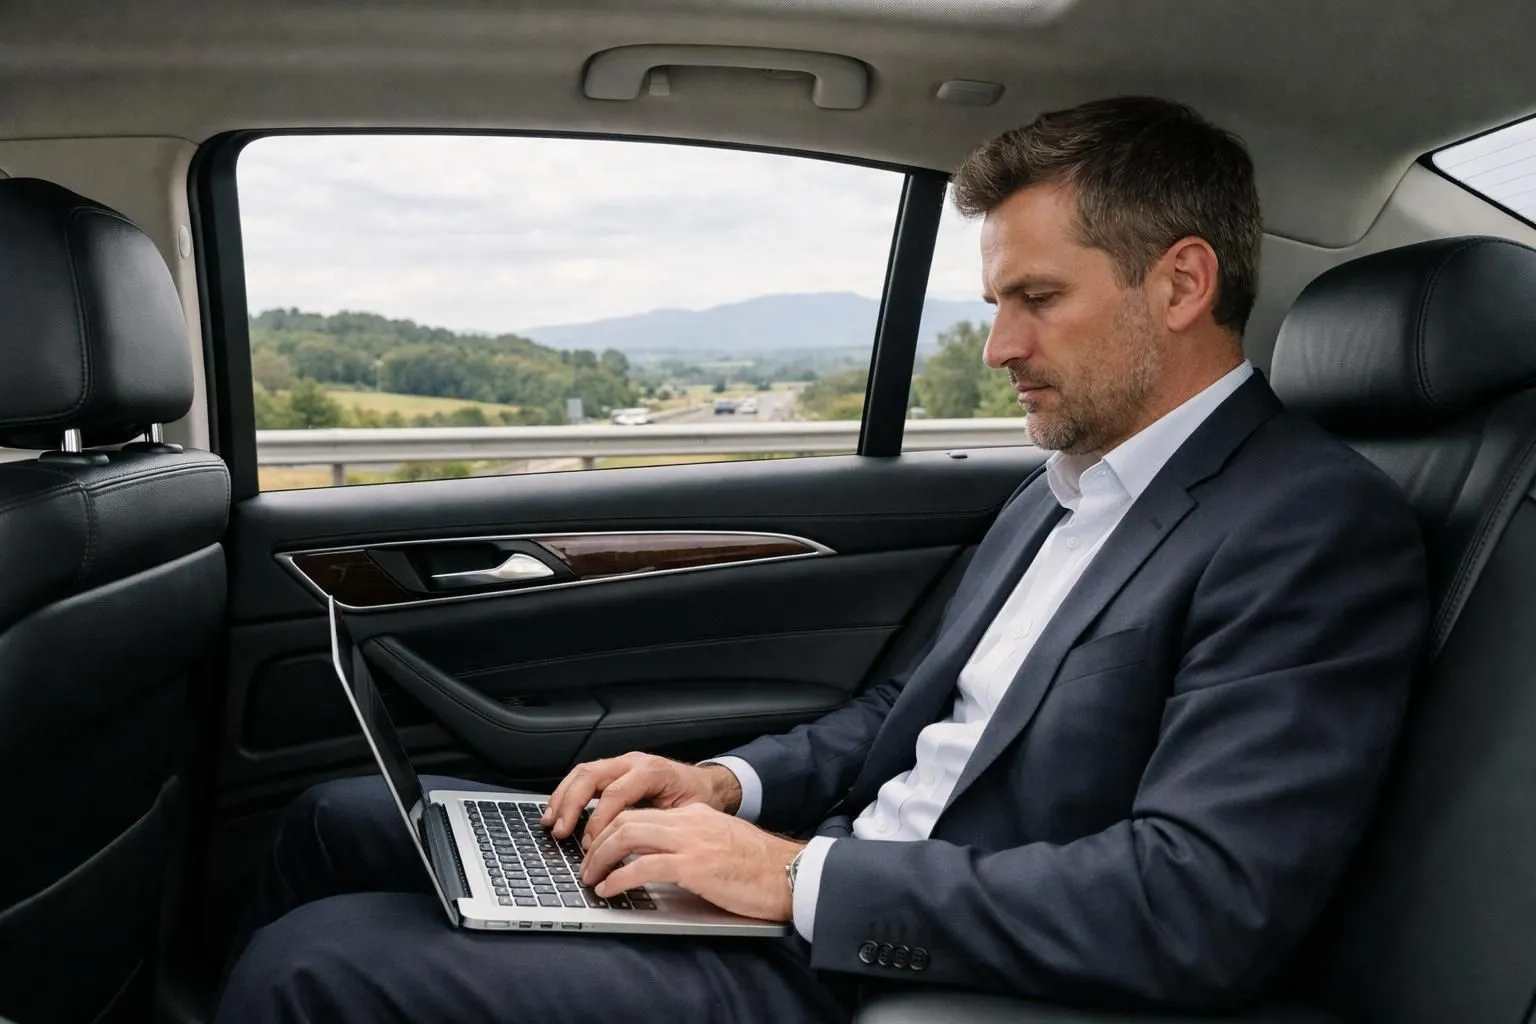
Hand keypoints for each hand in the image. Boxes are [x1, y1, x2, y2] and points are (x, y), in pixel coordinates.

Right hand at [541, 751, 742, 845]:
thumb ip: (657, 826)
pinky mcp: (616, 770)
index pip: (615, 794)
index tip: (590, 845)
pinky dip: (568, 793)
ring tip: (550, 822)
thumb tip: (632, 848)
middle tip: (560, 831)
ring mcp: (623, 763)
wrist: (708, 784)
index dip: (599, 821)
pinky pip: (585, 776)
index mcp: (652, 772)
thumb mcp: (685, 815)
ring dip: (563, 797)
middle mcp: (634, 762)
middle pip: (591, 775)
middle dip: (571, 804)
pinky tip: (558, 811)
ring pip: (583, 772)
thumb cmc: (698, 800)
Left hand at [579, 803, 804, 921]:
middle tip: (586, 866)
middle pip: (625, 820)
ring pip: (627, 836)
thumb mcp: (720, 845)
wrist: (790, 874)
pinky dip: (619, 878)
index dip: (610, 830)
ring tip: (591, 878)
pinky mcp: (694, 866)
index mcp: (694, 815)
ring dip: (600, 858)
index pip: (640, 813)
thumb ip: (692, 845)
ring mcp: (691, 842)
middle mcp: (689, 822)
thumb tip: (659, 863)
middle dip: (596, 843)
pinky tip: (610, 890)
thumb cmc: (759, 868)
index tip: (596, 850)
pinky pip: (643, 866)